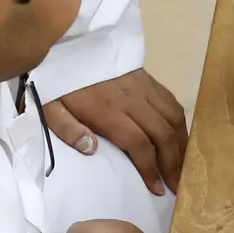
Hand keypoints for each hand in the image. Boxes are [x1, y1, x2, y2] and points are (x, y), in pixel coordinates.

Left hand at [45, 69, 187, 195]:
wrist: (69, 44)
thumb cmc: (60, 82)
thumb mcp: (50, 107)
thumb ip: (68, 129)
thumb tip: (92, 149)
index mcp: (107, 109)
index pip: (138, 143)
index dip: (150, 168)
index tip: (156, 188)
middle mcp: (132, 99)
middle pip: (163, 134)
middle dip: (172, 163)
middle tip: (177, 185)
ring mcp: (144, 87)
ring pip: (174, 118)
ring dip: (182, 145)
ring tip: (183, 166)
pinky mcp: (149, 79)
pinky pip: (173, 103)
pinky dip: (181, 124)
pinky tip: (180, 139)